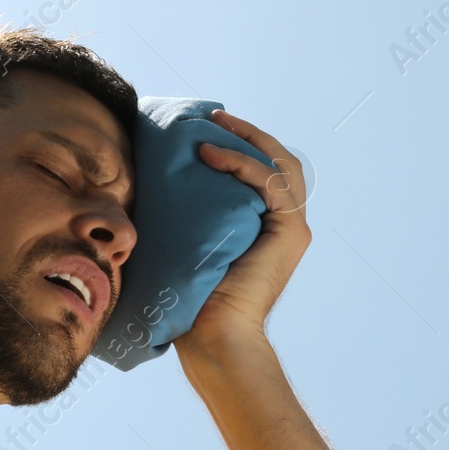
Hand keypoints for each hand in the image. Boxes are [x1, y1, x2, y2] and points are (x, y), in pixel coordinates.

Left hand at [174, 109, 311, 355]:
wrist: (212, 333)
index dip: (244, 145)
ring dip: (247, 139)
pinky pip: (269, 182)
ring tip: (214, 124)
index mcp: (269, 227)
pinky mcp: (290, 231)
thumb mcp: (192, 241)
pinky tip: (211, 155)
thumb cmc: (193, 298)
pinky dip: (241, 163)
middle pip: (279, 161)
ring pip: (279, 164)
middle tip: (215, 116)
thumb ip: (193, 213)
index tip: (209, 129)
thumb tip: (156, 183)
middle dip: (248, 133)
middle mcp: (287, 224)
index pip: (266, 172)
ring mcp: (292, 228)